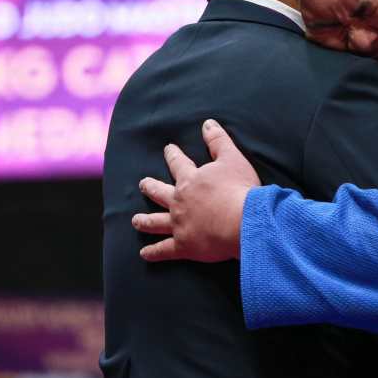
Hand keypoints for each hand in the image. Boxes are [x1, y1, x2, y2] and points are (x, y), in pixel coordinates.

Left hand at [134, 119, 260, 262]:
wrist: (242, 220)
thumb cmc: (239, 189)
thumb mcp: (233, 159)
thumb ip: (218, 141)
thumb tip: (207, 123)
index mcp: (191, 180)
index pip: (178, 164)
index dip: (173, 155)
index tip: (168, 149)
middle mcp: (179, 201)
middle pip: (160, 192)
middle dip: (151, 187)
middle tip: (143, 184)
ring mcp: (179, 224)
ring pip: (156, 222)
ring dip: (144, 221)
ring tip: (135, 221)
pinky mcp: (184, 245)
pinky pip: (164, 250)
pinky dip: (153, 252)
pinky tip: (144, 254)